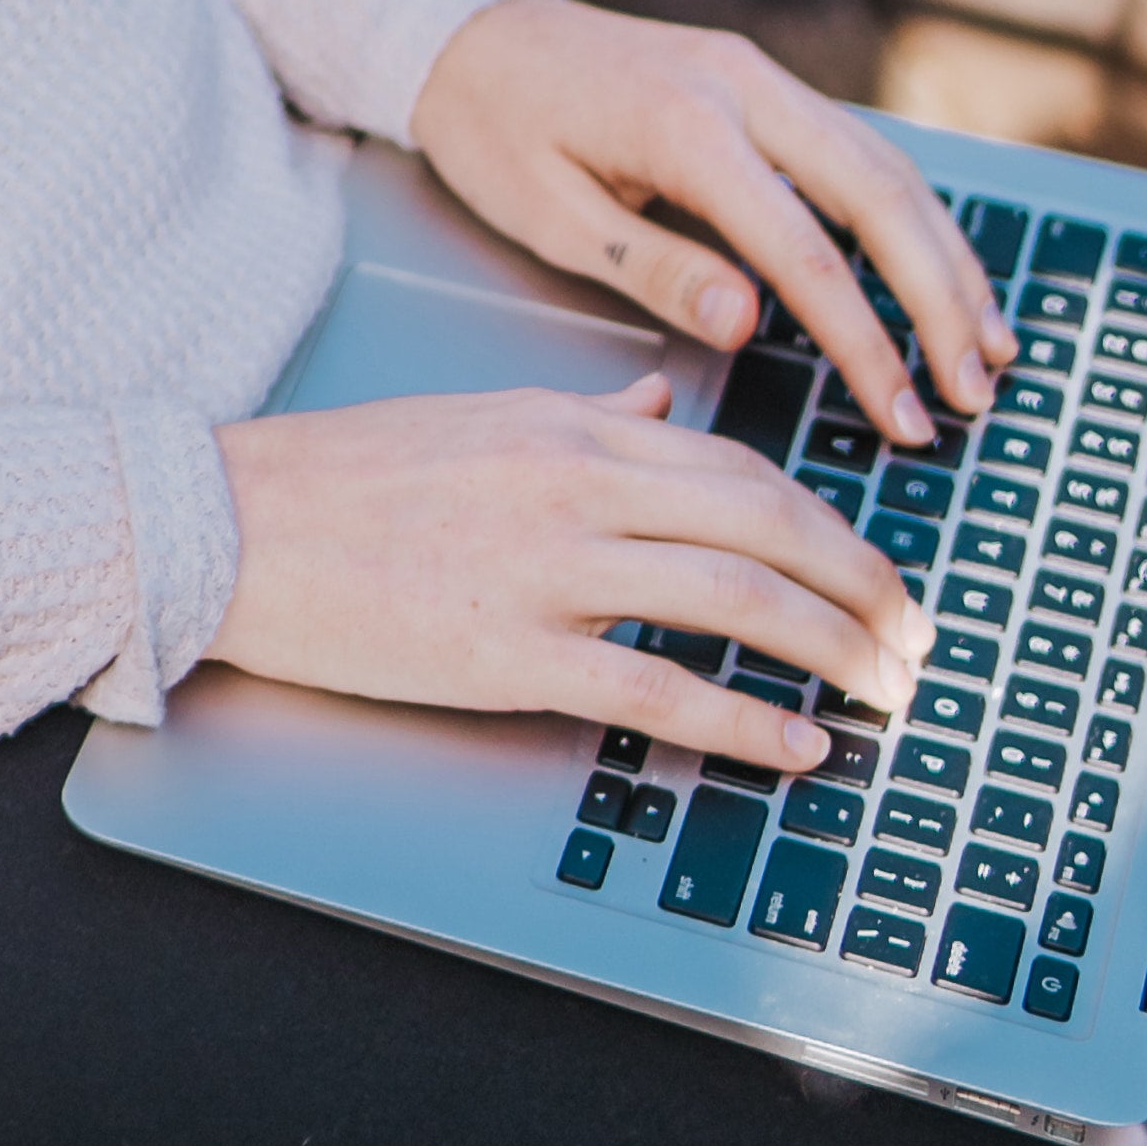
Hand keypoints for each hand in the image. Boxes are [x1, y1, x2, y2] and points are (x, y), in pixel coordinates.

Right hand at [212, 375, 928, 769]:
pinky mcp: (506, 652)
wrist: (233, 520)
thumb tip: (662, 399)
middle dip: (859, 586)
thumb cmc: (348, 476)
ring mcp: (544, 567)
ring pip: (732, 596)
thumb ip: (587, 412)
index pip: (742, 467)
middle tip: (912, 639)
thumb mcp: (482, 417)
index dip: (829, 526)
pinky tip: (792, 745)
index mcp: (571, 425)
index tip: (872, 573)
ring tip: (879, 692)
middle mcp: (574, 483)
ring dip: (829, 648)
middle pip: (764, 525)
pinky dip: (741, 718)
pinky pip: (654, 683)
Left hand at [407, 0, 1013, 445]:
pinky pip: (858, 151)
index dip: (865, 340)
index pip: (804, 249)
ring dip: (946, 257)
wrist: (466, 29)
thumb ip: (654, 266)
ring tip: (987, 348)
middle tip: (975, 393)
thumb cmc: (494, 128)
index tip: (906, 415)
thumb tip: (751, 324)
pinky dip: (911, 217)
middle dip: (940, 300)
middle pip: (879, 194)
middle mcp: (741, 86)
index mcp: (683, 124)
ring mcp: (758, 77)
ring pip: (886, 166)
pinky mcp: (760, 84)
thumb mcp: (548, 214)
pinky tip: (940, 273)